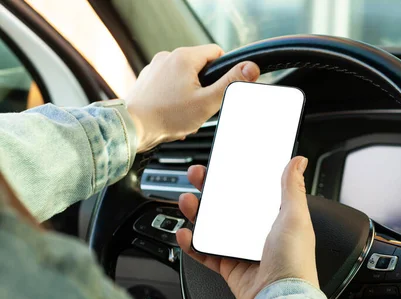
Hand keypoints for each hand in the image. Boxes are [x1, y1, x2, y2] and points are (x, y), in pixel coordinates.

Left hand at [125, 45, 259, 151]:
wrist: (133, 127)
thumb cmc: (167, 116)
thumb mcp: (207, 102)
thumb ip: (230, 83)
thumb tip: (250, 68)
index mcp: (184, 57)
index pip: (216, 52)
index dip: (222, 71)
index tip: (217, 89)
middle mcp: (167, 57)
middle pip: (200, 66)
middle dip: (204, 87)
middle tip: (200, 106)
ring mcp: (155, 67)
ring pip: (184, 77)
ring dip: (189, 94)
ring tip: (184, 112)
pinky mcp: (147, 79)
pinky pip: (169, 85)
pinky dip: (174, 98)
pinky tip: (172, 113)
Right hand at [176, 156, 318, 298]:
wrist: (281, 297)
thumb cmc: (295, 260)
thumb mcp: (295, 216)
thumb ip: (293, 188)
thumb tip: (298, 162)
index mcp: (275, 218)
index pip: (252, 192)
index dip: (236, 178)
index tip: (222, 166)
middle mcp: (258, 233)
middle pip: (228, 207)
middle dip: (210, 191)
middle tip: (198, 178)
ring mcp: (241, 250)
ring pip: (213, 228)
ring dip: (197, 213)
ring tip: (187, 202)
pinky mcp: (229, 267)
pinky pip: (206, 253)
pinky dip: (193, 244)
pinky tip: (185, 233)